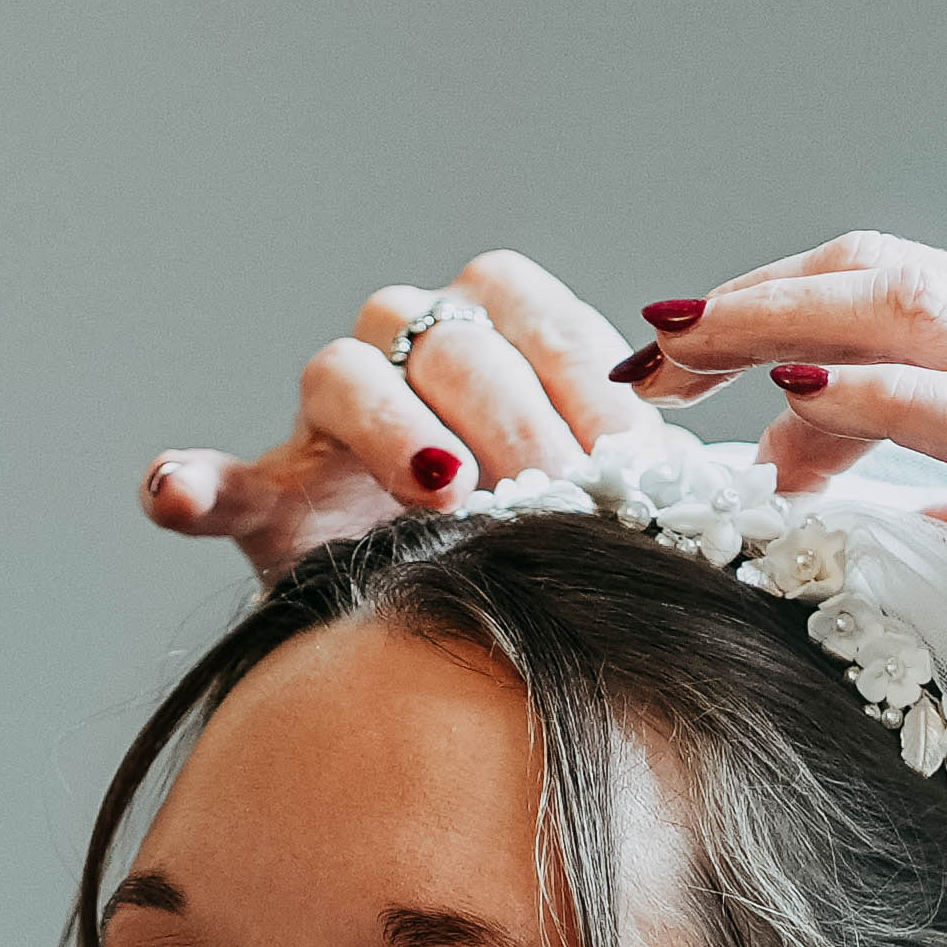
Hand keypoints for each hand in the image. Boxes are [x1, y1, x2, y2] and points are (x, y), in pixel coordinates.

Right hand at [136, 249, 674, 579]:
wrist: (453, 628)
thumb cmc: (558, 550)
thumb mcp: (623, 504)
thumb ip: (667, 479)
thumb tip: (769, 490)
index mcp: (500, 328)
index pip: (538, 319)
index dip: (585, 383)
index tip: (632, 462)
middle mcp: (409, 347)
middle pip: (452, 344)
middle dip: (515, 420)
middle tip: (558, 496)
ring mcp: (329, 421)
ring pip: (345, 376)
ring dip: (395, 430)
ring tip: (443, 495)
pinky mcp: (267, 497)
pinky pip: (216, 478)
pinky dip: (193, 482)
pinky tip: (177, 494)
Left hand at [663, 237, 946, 702]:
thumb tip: (887, 521)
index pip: (895, 295)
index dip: (778, 315)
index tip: (689, 364)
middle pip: (867, 274)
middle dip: (737, 304)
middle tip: (639, 354)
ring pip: (896, 310)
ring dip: (765, 328)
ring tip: (671, 362)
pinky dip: (868, 394)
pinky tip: (791, 405)